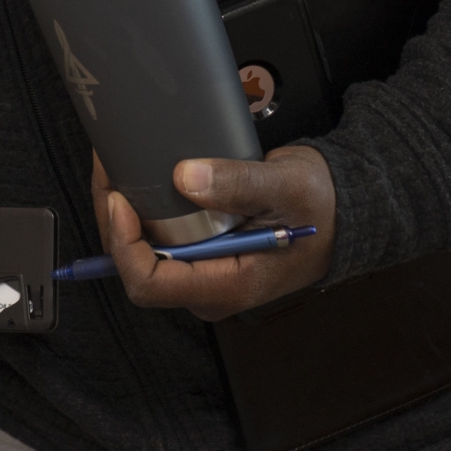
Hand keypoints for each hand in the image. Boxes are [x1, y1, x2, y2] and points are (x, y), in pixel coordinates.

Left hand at [92, 148, 336, 321]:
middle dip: (115, 220)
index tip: (120, 199)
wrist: (340, 210)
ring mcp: (202, 271)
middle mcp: (208, 285)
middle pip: (136, 267)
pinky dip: (141, 207)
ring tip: (117, 165)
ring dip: (123, 210)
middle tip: (110, 168)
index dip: (124, 244)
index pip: (151, 284)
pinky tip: (137, 176)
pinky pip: (157, 237)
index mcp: (229, 284)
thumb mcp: (286, 186)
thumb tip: (186, 177)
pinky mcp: (200, 252)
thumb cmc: (320, 206)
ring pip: (141, 251)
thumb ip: (239, 184)